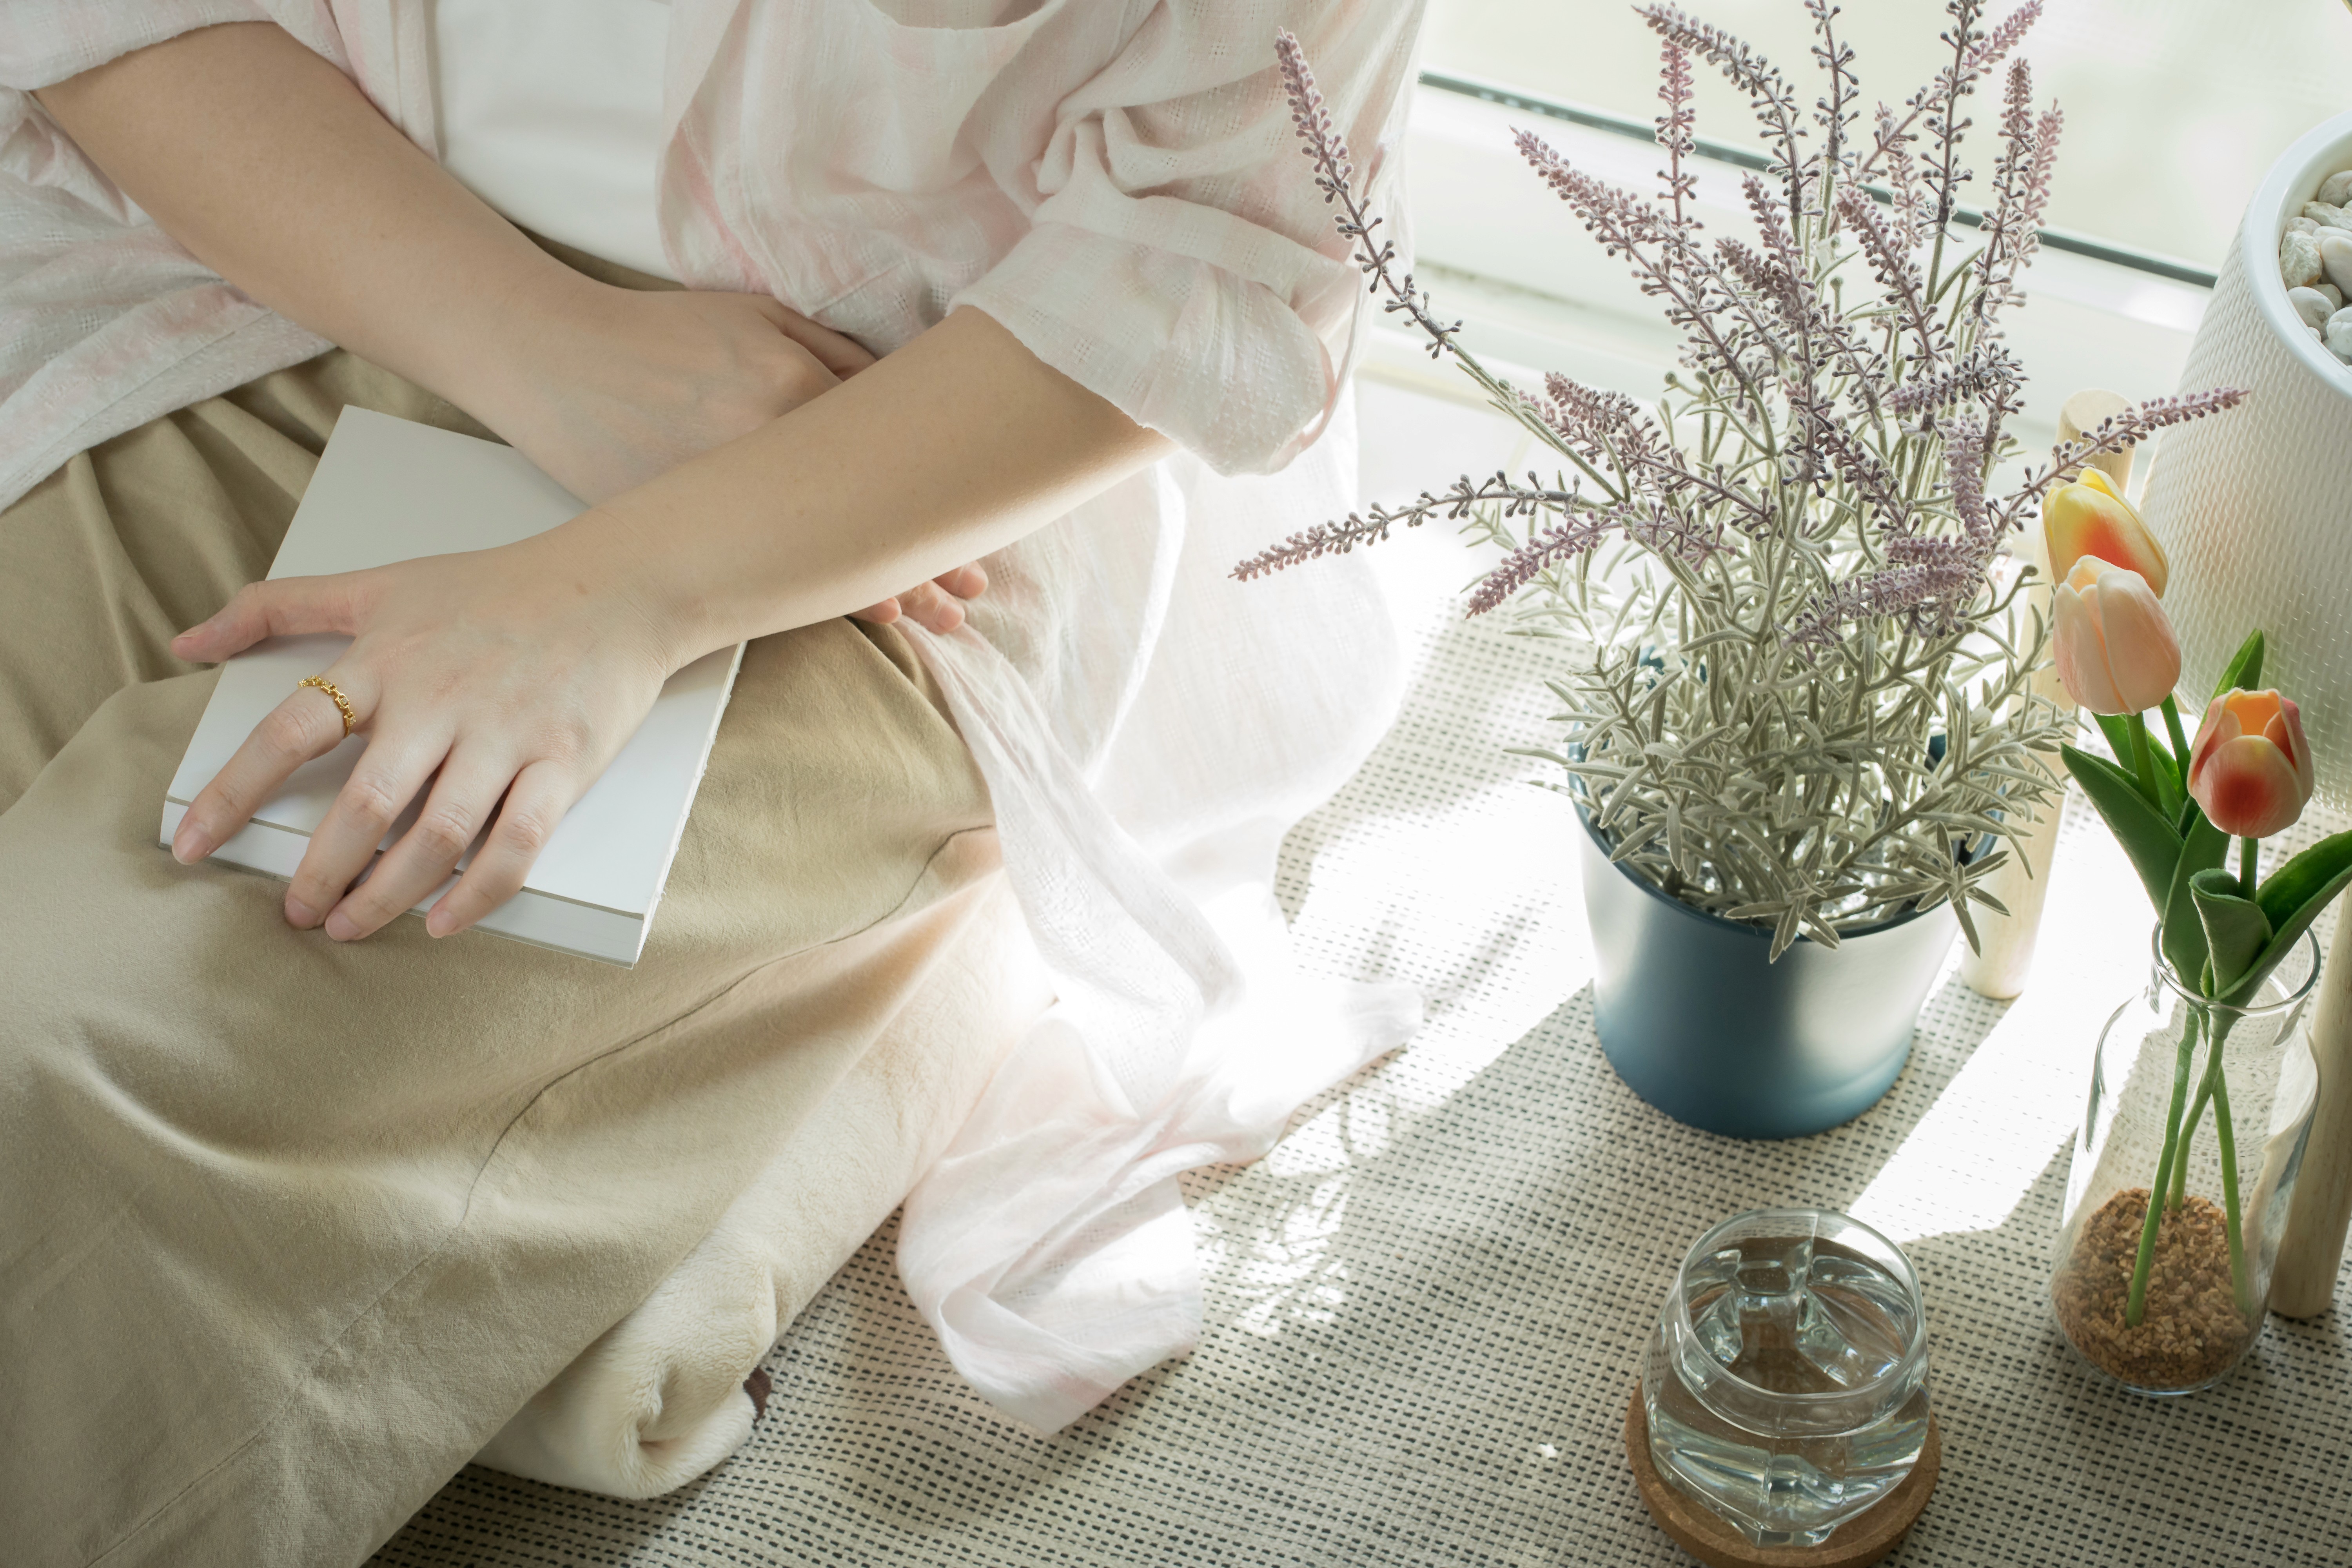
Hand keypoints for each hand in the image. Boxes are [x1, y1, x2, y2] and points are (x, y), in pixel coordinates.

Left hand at [167, 523, 676, 941]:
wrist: (615, 586)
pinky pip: (517, 842)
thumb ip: (278, 606)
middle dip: (321, 870)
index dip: (233, 793)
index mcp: (386, 661)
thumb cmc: (495, 589)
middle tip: (296, 912)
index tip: (192, 845)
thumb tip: (187, 640)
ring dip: (388, 894)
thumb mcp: (378, 585)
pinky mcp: (561, 762)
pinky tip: (445, 921)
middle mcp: (440, 701)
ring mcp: (505, 735)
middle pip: (365, 802)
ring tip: (351, 926)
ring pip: (438, 834)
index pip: (290, 732)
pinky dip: (480, 892)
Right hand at [481, 285, 986, 632]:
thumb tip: (904, 386)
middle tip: (976, 590)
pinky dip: (825, 592)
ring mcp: (734, 496)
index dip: (945, 481)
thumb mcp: (755, 317)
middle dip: (931, 553)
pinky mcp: (698, 524)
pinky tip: (867, 614)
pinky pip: (778, 567)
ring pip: (835, 550)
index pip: (894, 440)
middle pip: (876, 507)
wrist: (556, 360)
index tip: (987, 513)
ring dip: (892, 586)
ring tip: (942, 617)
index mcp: (795, 386)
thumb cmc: (662, 332)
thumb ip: (833, 351)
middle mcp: (773, 446)